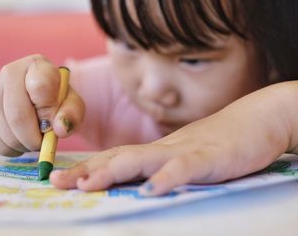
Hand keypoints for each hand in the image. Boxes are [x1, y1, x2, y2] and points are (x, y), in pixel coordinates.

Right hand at [0, 54, 84, 156]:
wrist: (25, 98)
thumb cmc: (55, 99)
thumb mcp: (70, 103)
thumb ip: (72, 113)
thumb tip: (60, 130)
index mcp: (37, 65)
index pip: (39, 86)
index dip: (48, 110)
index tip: (53, 120)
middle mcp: (10, 72)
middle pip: (18, 116)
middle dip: (35, 138)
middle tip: (44, 140)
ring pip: (8, 135)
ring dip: (26, 145)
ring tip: (34, 136)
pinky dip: (14, 150)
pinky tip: (20, 138)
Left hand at [50, 85, 292, 195]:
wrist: (255, 120)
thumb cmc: (215, 143)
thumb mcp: (180, 158)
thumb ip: (157, 168)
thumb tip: (134, 185)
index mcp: (154, 151)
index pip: (113, 158)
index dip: (85, 168)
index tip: (58, 179)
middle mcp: (162, 149)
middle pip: (118, 158)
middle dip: (86, 170)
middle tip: (56, 182)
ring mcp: (184, 150)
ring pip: (143, 160)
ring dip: (113, 172)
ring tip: (88, 185)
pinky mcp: (209, 157)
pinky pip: (185, 168)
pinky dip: (166, 178)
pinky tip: (150, 191)